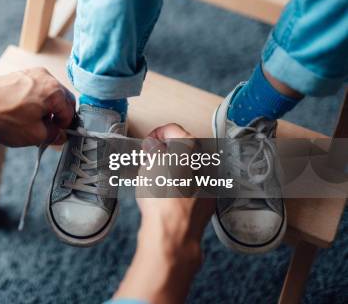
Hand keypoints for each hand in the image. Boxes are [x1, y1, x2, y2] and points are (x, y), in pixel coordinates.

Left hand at [0, 68, 74, 146]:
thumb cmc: (1, 117)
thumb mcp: (34, 135)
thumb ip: (53, 135)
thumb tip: (59, 134)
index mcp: (54, 90)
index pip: (70, 111)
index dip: (65, 127)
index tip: (57, 136)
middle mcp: (45, 77)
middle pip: (61, 100)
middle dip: (56, 117)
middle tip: (45, 133)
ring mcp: (30, 74)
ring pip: (47, 95)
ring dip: (44, 110)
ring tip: (30, 125)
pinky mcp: (17, 76)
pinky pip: (34, 90)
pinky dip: (32, 103)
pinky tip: (20, 116)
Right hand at [114, 123, 213, 303]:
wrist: (174, 231)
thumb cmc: (161, 198)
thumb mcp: (148, 165)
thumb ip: (153, 150)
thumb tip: (154, 147)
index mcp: (191, 147)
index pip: (173, 129)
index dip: (156, 134)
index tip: (148, 143)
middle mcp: (206, 161)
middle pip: (184, 148)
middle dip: (167, 152)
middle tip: (151, 160)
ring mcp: (210, 182)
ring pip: (190, 167)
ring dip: (175, 169)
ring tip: (156, 180)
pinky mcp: (209, 199)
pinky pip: (194, 185)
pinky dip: (182, 185)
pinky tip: (168, 195)